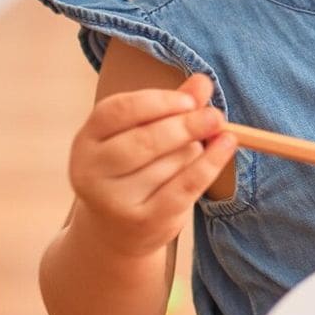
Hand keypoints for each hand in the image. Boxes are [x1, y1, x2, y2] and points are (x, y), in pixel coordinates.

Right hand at [66, 73, 236, 257]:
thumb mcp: (144, 133)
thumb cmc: (134, 170)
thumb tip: (202, 82)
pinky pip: (185, 186)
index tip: (190, 100)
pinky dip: (211, 164)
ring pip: (169, 162)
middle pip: (144, 140)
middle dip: (186, 125)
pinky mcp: (142, 221)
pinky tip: (227, 146)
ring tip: (196, 148)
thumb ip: (172, 107)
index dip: (157, 101)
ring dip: (194, 150)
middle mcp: (91, 170)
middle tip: (216, 117)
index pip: (118, 110)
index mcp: (87, 139)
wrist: (116, 232)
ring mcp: (113, 200)